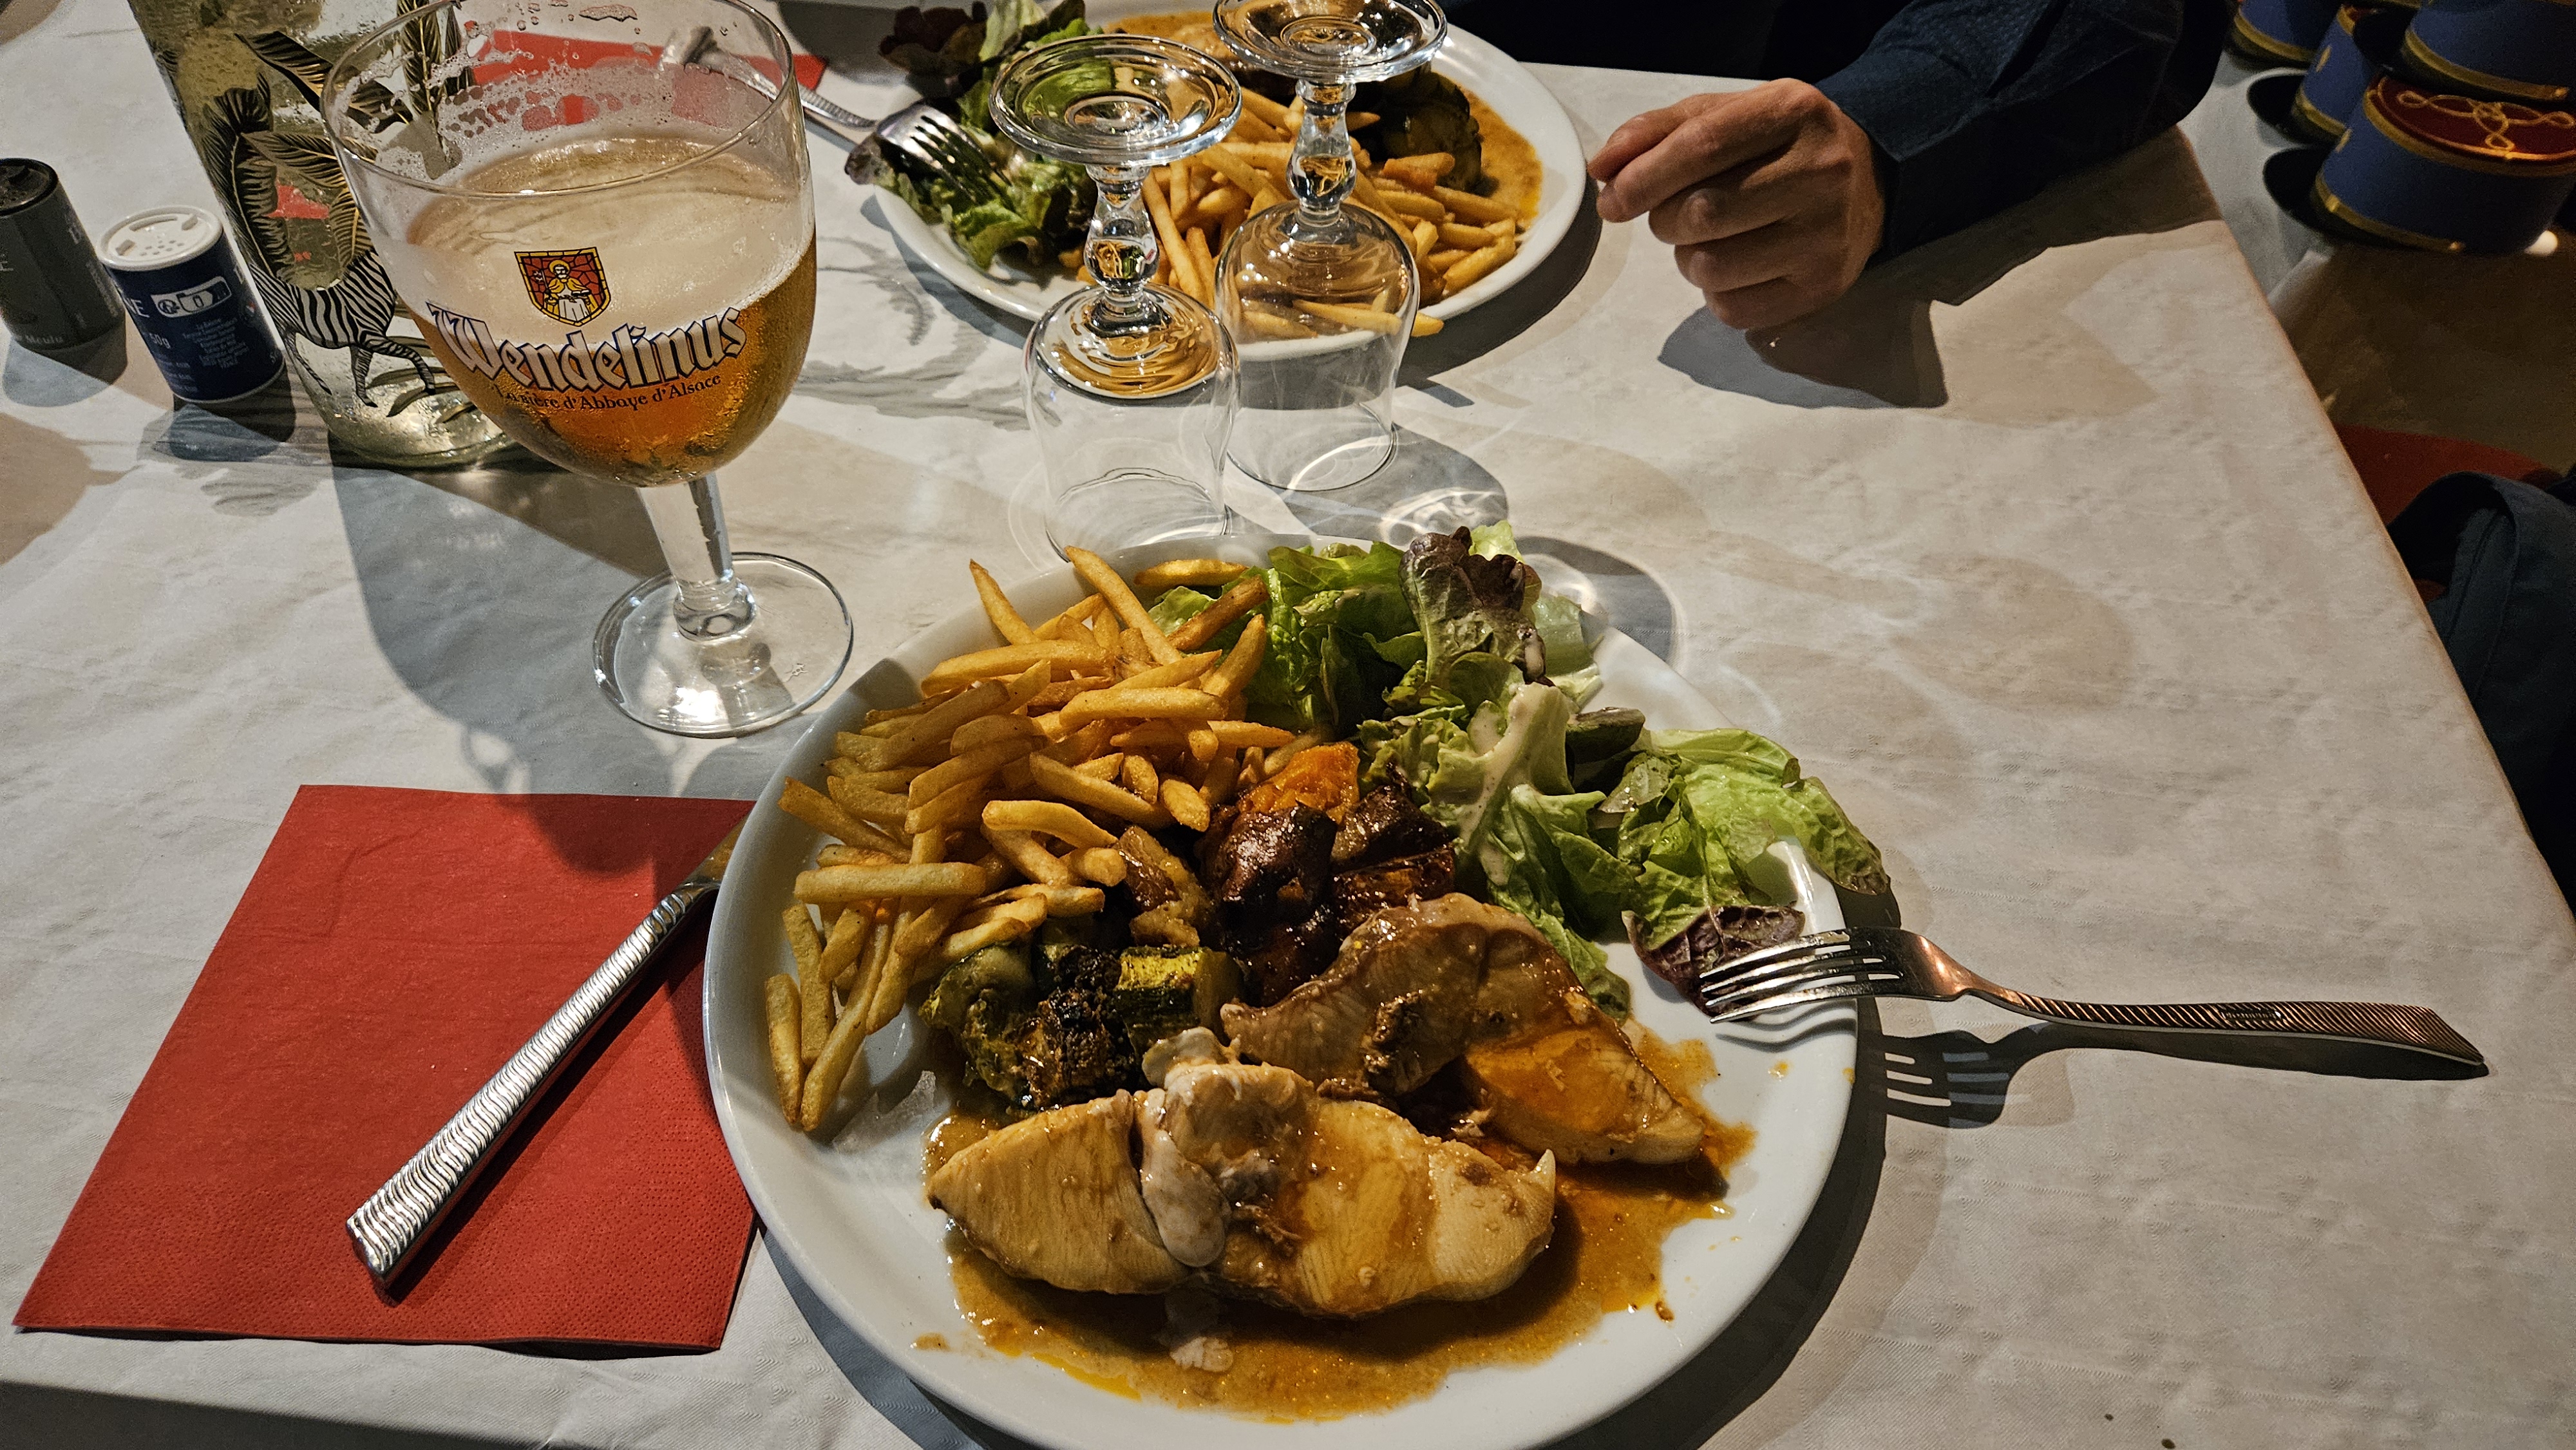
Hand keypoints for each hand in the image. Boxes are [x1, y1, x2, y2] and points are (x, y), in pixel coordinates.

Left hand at [1589, 81, 1886, 330]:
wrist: (1871, 179)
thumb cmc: (1780, 146)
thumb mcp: (1728, 115)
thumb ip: (1659, 131)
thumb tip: (1602, 169)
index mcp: (1793, 111)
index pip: (1701, 147)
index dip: (1642, 178)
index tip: (1612, 200)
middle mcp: (1821, 170)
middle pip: (1701, 213)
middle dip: (1664, 219)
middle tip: (1675, 214)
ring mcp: (1826, 233)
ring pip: (1711, 267)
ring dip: (1687, 258)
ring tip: (1709, 239)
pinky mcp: (1823, 286)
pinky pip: (1733, 308)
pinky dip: (1714, 292)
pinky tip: (1736, 265)